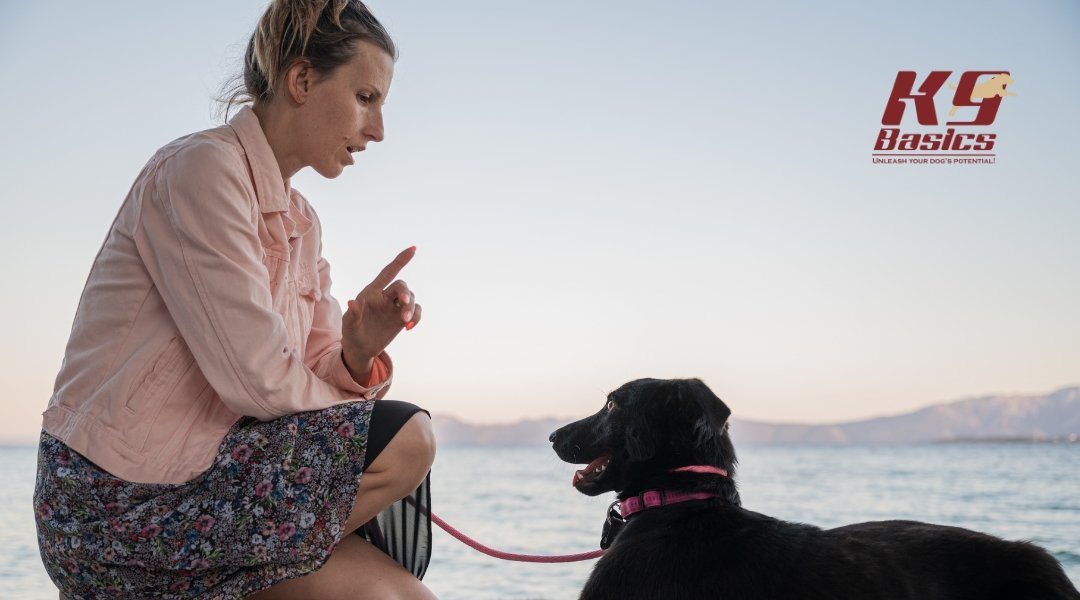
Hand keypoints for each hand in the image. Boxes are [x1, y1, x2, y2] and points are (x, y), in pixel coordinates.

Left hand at [341, 246, 421, 378]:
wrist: (360, 349)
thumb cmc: (351, 334)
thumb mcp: (349, 325)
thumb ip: (352, 314)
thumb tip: (351, 302)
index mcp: (372, 292)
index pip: (388, 272)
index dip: (400, 260)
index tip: (413, 249)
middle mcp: (385, 296)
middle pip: (402, 287)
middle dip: (406, 295)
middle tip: (404, 306)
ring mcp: (395, 307)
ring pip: (412, 299)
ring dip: (411, 309)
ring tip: (405, 323)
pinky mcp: (402, 318)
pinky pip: (417, 311)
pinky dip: (417, 317)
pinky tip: (409, 328)